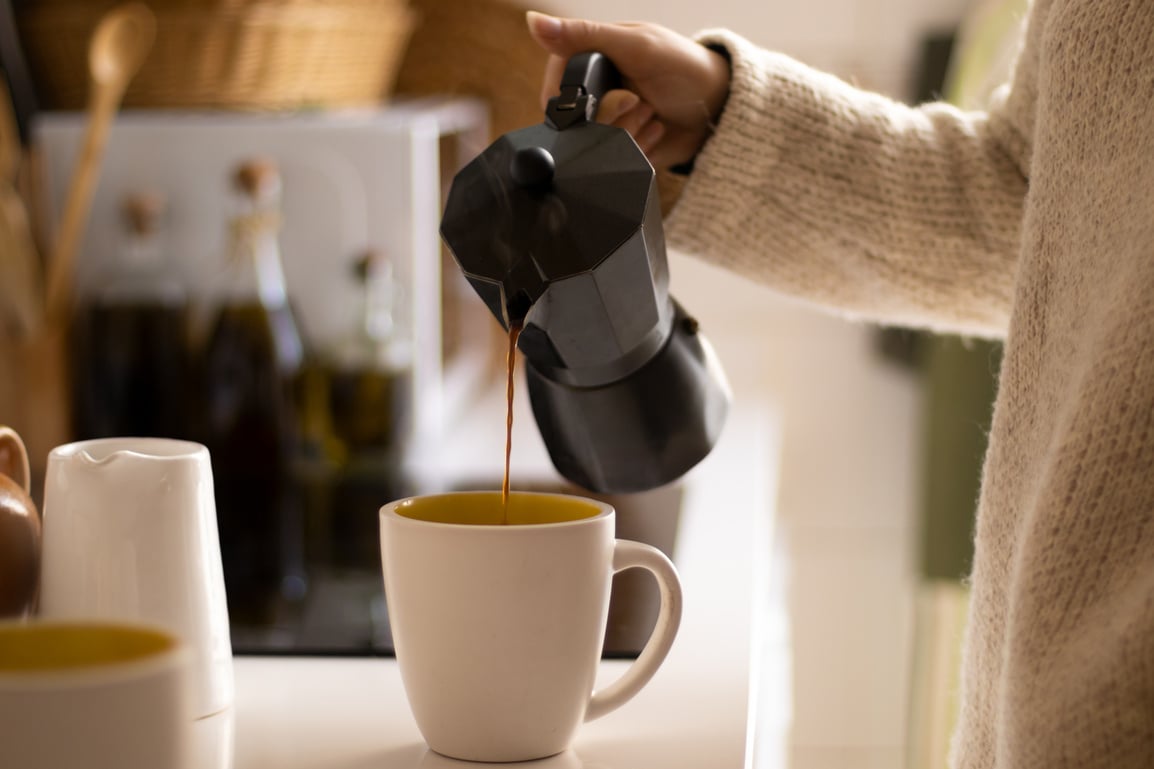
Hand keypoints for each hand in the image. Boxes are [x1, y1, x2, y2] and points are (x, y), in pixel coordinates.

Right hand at [526, 11, 730, 170]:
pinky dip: (639, 151)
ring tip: (653, 116)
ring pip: (596, 148)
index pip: (554, 92)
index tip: (597, 101)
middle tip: (640, 103)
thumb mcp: (636, 47)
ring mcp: (609, 124)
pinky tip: (657, 132)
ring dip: (629, 134)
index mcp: (590, 61)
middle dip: (611, 119)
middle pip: (575, 128)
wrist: (720, 107)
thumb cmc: (684, 67)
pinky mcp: (623, 150)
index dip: (570, 104)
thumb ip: (586, 36)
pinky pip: (616, 163)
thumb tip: (534, 22)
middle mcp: (595, 95)